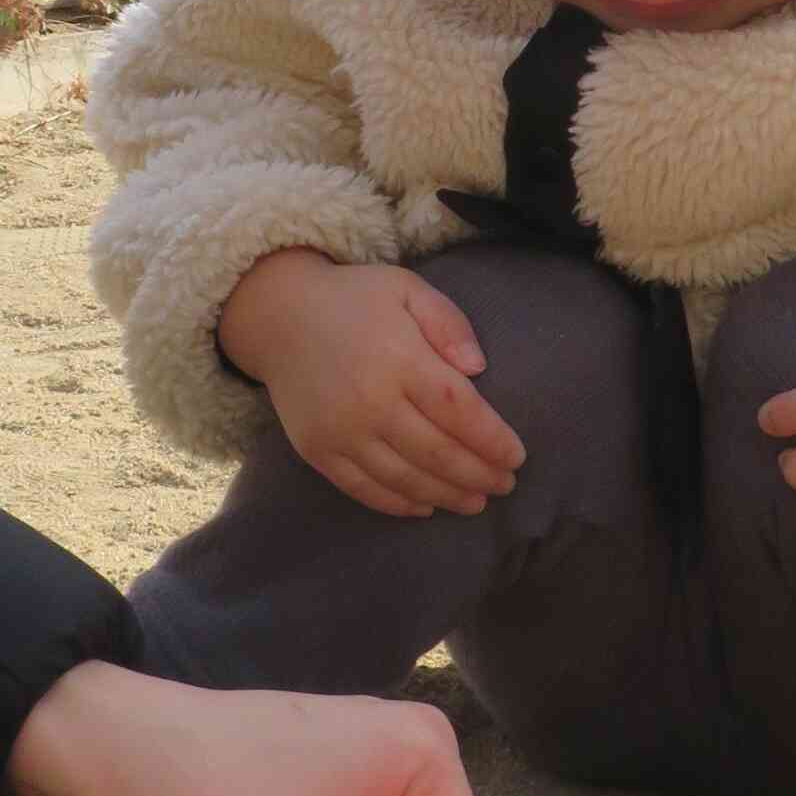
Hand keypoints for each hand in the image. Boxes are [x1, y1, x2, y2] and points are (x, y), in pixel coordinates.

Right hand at [218, 251, 525, 519]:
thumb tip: (479, 368)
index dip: (493, 440)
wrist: (279, 316)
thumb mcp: (407, 288)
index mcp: (399, 357)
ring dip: (447, 496)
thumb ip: (448, 323)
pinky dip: (399, 504)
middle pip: (438, 453)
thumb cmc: (355, 300)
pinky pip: (364, 489)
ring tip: (476, 502)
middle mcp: (369, 400)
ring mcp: (340, 431)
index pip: (460, 411)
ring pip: (406, 479)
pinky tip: (426, 506)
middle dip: (480, 475)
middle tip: (506, 485)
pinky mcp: (317, 450)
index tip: (517, 456)